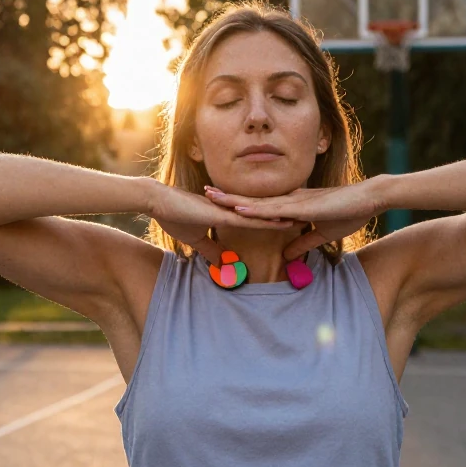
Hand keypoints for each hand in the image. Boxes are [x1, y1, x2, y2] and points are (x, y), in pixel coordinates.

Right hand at [149, 182, 293, 259]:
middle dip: (284, 215)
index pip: (255, 216)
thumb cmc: (175, 216)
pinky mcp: (221, 213)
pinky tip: (279, 221)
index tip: (292, 220)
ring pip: (261, 214)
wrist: (159, 201)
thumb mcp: (196, 240)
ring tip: (301, 218)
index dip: (273, 218)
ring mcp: (228, 209)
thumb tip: (222, 265)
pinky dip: (264, 220)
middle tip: (306, 216)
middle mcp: (232, 209)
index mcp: (228, 213)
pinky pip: (248, 217)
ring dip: (281, 217)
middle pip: (264, 212)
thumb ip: (211, 251)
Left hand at [203, 181, 384, 260]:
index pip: (259, 206)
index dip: (238, 203)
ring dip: (234, 200)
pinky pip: (274, 209)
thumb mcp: (320, 234)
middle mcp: (288, 200)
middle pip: (251, 200)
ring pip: (257, 202)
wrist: (369, 199)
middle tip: (203, 192)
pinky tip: (240, 209)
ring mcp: (294, 202)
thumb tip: (288, 256)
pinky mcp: (302, 206)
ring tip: (212, 196)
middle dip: (227, 197)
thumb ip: (303, 244)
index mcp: (291, 205)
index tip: (218, 202)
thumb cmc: (348, 213)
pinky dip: (255, 210)